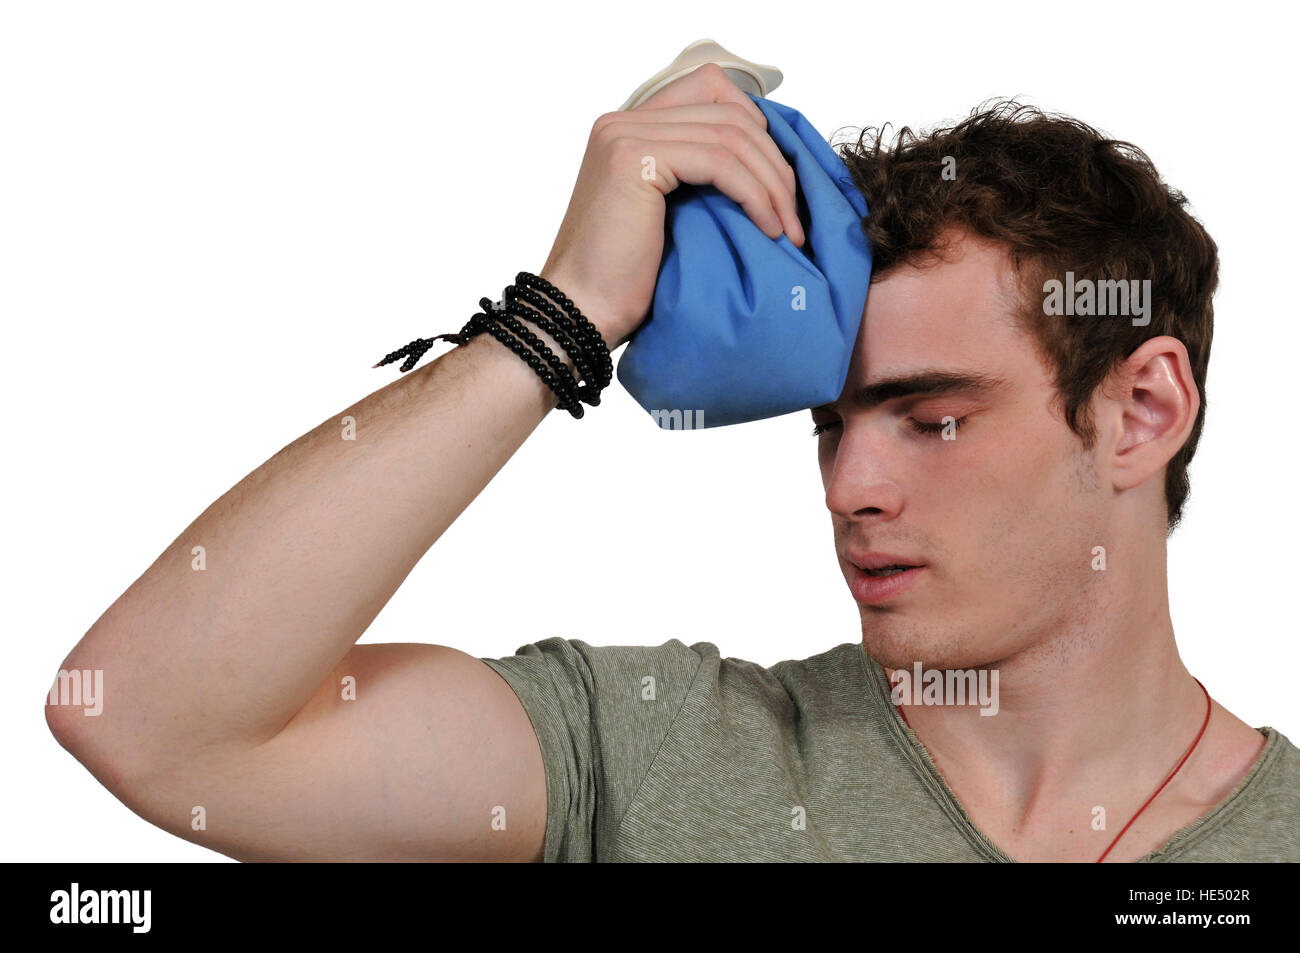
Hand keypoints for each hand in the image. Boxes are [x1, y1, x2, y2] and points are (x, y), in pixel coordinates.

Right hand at [539, 63, 804, 350]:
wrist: (580, 313)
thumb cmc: (622, 282)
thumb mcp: (667, 217)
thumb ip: (696, 178)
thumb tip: (763, 166)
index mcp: (628, 128)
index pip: (712, 92)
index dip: (758, 130)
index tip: (779, 183)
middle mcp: (622, 121)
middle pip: (728, 110)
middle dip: (774, 161)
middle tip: (796, 214)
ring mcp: (624, 135)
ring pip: (731, 134)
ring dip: (773, 183)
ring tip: (789, 228)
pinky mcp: (634, 158)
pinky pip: (719, 161)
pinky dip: (754, 193)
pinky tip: (768, 228)